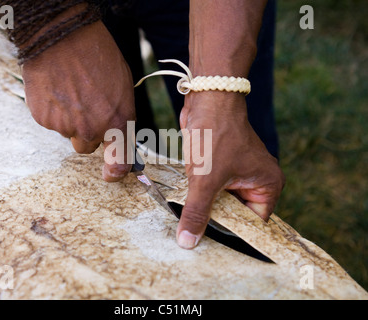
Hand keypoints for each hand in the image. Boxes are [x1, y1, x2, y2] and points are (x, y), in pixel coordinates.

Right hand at [22, 21, 135, 181]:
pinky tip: (56, 91)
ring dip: (70, 121)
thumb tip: (117, 134)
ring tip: (69, 92)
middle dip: (87, 131)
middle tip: (85, 106)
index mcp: (117, 119)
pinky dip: (53, 112)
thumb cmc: (96, 54)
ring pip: (69, 134)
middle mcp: (92, 128)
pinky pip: (52, 124)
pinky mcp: (44, 119)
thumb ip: (119, 115)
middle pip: (87, 145)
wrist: (61, 36)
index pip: (119, 158)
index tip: (111, 175)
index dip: (116, 170)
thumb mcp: (122, 85)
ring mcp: (66, 126)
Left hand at [177, 91, 284, 248]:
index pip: (253, 222)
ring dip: (206, 203)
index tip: (210, 239)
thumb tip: (188, 242)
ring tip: (190, 210)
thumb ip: (197, 211)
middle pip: (236, 213)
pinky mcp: (224, 164)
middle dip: (215, 218)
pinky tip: (188, 195)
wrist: (207, 99)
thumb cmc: (215, 134)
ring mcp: (240, 172)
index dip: (232, 231)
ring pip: (222, 200)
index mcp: (267, 185)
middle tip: (195, 229)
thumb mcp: (206, 179)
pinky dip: (202, 191)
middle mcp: (257, 180)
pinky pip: (214, 186)